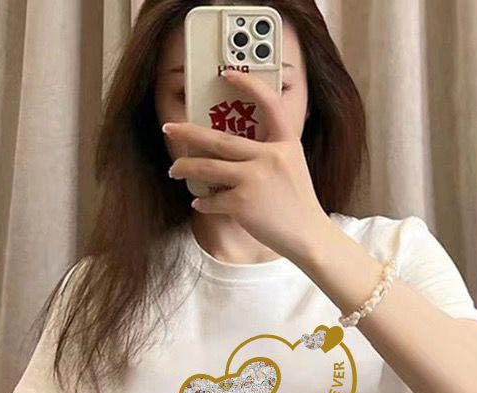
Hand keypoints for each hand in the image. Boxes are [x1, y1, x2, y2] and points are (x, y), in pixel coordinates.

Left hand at [163, 69, 330, 264]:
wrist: (307, 235)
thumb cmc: (297, 203)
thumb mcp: (292, 165)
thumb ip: (269, 151)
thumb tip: (230, 149)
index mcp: (285, 143)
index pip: (269, 104)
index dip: (248, 85)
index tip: (228, 74)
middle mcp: (270, 157)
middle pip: (219, 139)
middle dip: (187, 133)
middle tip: (169, 128)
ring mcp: (255, 180)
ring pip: (207, 167)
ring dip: (184, 167)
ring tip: (173, 169)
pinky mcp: (243, 204)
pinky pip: (212, 199)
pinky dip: (203, 202)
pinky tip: (200, 203)